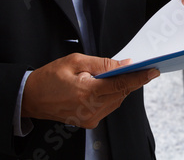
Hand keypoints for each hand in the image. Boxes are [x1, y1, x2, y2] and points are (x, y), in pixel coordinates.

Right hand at [21, 53, 159, 128]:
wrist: (30, 98)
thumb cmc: (50, 77)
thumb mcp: (75, 61)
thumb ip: (102, 64)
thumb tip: (124, 64)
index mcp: (87, 92)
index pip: (121, 84)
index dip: (139, 77)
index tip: (153, 71)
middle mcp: (90, 109)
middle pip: (122, 92)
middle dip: (132, 80)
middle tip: (141, 68)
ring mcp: (90, 118)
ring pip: (117, 100)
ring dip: (121, 87)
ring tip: (118, 75)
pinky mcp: (89, 122)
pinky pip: (109, 106)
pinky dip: (112, 95)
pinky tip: (107, 86)